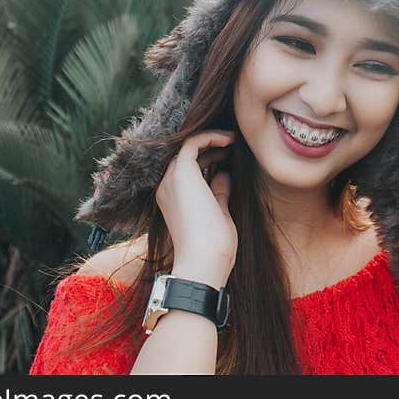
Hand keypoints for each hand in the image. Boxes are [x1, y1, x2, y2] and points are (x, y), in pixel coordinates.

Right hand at [155, 130, 237, 286]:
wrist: (204, 261)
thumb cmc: (214, 246)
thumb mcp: (218, 213)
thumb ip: (218, 192)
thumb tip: (224, 174)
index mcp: (172, 198)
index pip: (188, 169)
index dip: (208, 158)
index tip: (229, 155)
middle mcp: (166, 186)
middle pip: (186, 156)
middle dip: (209, 147)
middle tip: (232, 144)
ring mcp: (171, 179)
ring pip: (187, 146)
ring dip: (210, 140)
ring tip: (232, 139)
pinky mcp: (181, 172)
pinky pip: (192, 142)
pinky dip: (210, 137)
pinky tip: (228, 139)